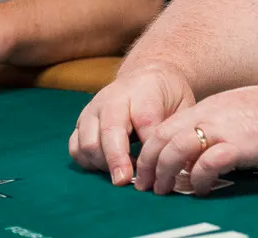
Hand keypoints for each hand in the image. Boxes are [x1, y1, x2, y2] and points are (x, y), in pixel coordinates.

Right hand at [70, 62, 194, 184]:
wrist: (146, 75)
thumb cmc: (167, 94)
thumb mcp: (182, 105)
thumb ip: (174, 130)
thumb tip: (172, 164)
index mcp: (143, 92)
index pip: (144, 122)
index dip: (147, 150)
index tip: (152, 171)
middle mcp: (111, 100)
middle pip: (108, 132)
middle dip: (116, 160)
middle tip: (125, 181)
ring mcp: (92, 111)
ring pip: (87, 143)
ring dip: (102, 164)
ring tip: (122, 174)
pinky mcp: (80, 122)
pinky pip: (75, 148)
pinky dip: (88, 163)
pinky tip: (107, 168)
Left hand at [134, 85, 257, 195]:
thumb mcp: (250, 110)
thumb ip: (227, 124)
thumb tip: (210, 148)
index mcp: (216, 104)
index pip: (168, 124)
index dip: (152, 149)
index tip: (149, 168)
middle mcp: (215, 112)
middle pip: (163, 136)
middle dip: (148, 164)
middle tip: (145, 186)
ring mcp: (227, 128)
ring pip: (175, 149)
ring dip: (164, 174)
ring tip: (164, 191)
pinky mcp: (241, 146)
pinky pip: (205, 165)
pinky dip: (196, 180)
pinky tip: (201, 189)